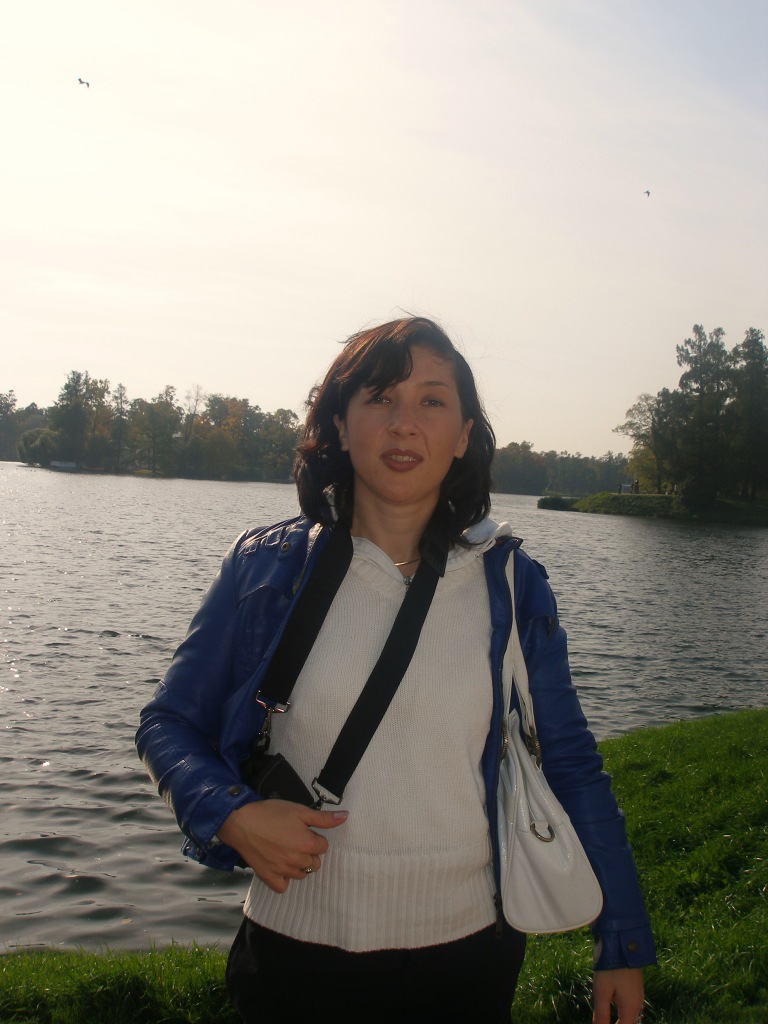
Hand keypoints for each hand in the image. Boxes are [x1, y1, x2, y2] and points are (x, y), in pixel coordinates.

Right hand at [217, 799, 348, 892]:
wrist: (240, 821)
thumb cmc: (270, 813)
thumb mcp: (299, 810)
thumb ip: (323, 818)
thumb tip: (345, 817)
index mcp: (307, 844)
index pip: (323, 846)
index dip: (315, 836)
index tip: (303, 830)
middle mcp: (298, 861)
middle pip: (314, 862)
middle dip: (309, 852)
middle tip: (294, 839)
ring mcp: (283, 871)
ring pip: (301, 875)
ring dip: (298, 865)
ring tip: (287, 850)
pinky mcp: (268, 877)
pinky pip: (283, 886)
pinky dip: (284, 879)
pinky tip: (280, 866)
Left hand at [593, 968, 644, 1023]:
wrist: (623, 943)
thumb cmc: (611, 968)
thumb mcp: (602, 991)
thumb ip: (601, 1014)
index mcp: (631, 1008)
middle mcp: (638, 1004)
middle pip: (627, 1023)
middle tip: (601, 1020)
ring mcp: (638, 995)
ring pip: (628, 1015)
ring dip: (618, 1019)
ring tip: (603, 1015)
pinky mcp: (635, 987)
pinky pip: (628, 1006)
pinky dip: (619, 1010)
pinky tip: (609, 1004)